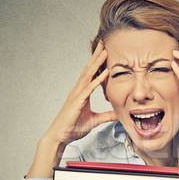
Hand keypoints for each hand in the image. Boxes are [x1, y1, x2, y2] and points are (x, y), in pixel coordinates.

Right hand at [27, 42, 116, 177]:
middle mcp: (78, 90)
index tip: (104, 51)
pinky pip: (89, 88)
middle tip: (103, 43)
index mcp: (82, 93)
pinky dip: (98, 80)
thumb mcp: (95, 120)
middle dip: (97, 56)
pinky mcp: (77, 101)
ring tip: (105, 51)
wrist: (60, 136)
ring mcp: (77, 94)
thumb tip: (118, 114)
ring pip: (88, 75)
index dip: (97, 62)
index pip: (91, 74)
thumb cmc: (73, 128)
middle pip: (89, 69)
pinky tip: (105, 72)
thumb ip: (106, 116)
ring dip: (97, 63)